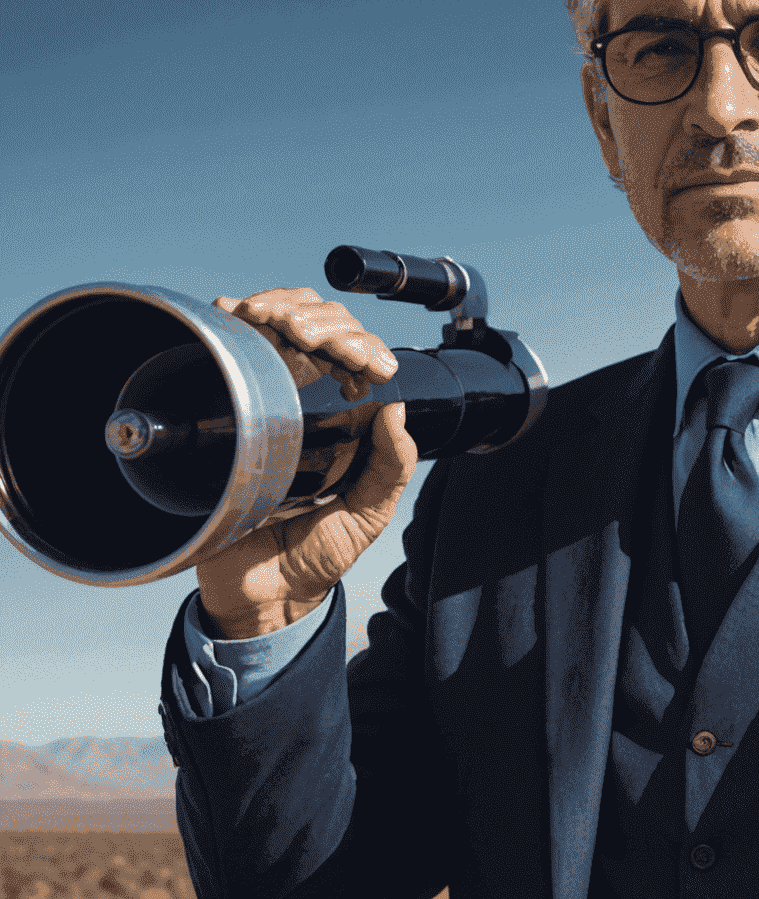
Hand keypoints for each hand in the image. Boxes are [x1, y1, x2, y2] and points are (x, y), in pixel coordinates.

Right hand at [196, 288, 418, 638]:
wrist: (261, 589)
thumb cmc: (319, 552)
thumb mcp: (369, 513)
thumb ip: (391, 468)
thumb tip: (398, 411)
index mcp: (348, 418)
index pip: (355, 351)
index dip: (357, 340)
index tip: (361, 359)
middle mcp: (307, 400)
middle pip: (316, 324)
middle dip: (317, 317)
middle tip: (311, 338)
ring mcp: (262, 399)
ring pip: (274, 324)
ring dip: (278, 308)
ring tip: (274, 320)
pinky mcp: (219, 410)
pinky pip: (226, 350)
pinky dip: (230, 323)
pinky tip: (236, 316)